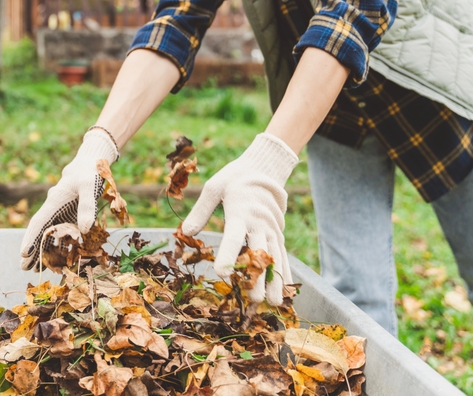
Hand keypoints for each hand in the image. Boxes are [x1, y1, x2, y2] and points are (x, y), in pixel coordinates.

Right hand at [20, 129, 118, 270]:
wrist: (91, 163)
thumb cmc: (90, 172)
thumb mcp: (90, 186)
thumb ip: (87, 206)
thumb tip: (84, 229)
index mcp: (55, 201)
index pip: (39, 222)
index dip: (31, 238)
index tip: (24, 253)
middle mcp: (54, 208)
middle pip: (39, 231)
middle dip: (32, 249)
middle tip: (24, 268)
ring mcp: (61, 212)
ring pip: (48, 234)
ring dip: (42, 250)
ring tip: (35, 268)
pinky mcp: (69, 215)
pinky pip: (60, 232)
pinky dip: (56, 245)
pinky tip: (56, 258)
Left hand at [181, 133, 298, 304]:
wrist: (264, 168)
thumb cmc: (234, 179)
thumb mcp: (213, 187)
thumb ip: (200, 210)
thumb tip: (187, 232)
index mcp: (241, 212)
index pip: (234, 237)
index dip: (228, 255)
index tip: (222, 273)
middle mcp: (259, 223)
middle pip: (259, 253)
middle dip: (257, 277)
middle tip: (254, 299)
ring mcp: (271, 229)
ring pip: (275, 258)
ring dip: (274, 281)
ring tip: (273, 303)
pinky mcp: (278, 233)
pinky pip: (283, 255)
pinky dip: (285, 273)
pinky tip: (285, 291)